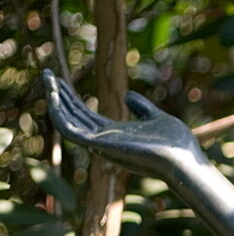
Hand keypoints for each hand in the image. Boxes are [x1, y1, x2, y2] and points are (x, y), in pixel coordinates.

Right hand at [43, 70, 205, 177]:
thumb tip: (127, 95)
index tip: (60, 79)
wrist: (186, 161)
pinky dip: (59, 113)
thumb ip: (142, 108)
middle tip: (46, 73)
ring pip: (67, 122)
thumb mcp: (158, 119)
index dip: (71, 97)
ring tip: (47, 78)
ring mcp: (101, 144)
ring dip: (55, 100)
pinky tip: (54, 95)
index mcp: (116, 133)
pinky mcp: (100, 146)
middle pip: (74, 115)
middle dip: (59, 95)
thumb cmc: (178, 145)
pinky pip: (71, 130)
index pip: (85, 114)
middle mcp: (104, 139)